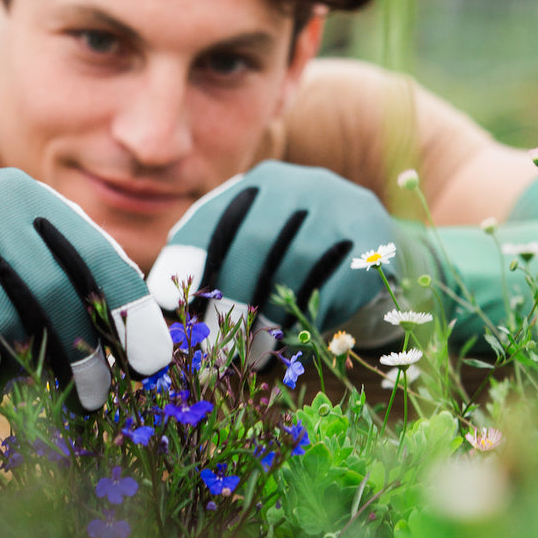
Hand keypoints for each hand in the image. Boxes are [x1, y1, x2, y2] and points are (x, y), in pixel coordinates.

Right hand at [0, 168, 173, 409]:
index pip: (93, 255)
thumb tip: (136, 325)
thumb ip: (63, 262)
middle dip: (87, 355)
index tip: (150, 360)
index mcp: (17, 195)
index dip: (129, 312)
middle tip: (100, 393)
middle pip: (58, 299)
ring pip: (17, 335)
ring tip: (55, 395)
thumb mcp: (7, 232)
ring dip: (42, 376)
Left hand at [145, 160, 398, 350]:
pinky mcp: (374, 242)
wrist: (370, 248)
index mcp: (263, 182)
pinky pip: (335, 285)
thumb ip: (208, 257)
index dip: (191, 259)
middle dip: (230, 299)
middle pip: (255, 243)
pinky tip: (289, 344)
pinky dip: (307, 320)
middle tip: (212, 348)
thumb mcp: (250, 242)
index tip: (169, 302)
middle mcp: (302, 184)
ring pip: (294, 267)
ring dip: (268, 319)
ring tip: (249, 354)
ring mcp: (342, 208)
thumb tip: (163, 299)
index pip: (218, 219)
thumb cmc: (291, 252)